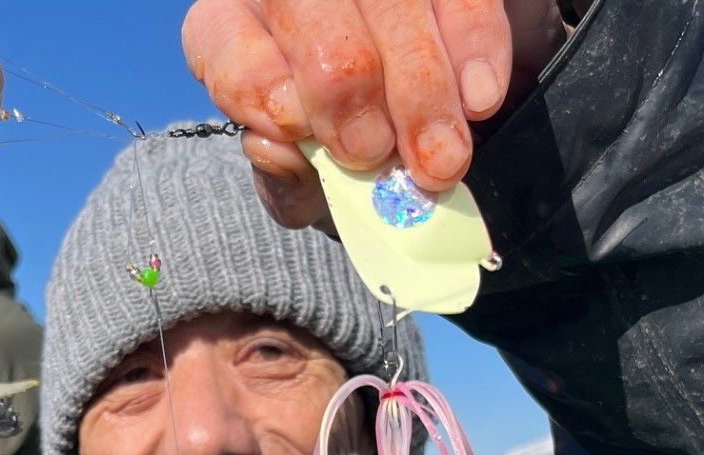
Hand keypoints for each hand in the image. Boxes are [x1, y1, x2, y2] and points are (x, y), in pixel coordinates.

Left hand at [182, 0, 569, 229]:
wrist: (419, 148)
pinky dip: (473, 43)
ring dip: (420, 79)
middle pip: (305, 0)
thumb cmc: (345, 163)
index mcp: (236, 31)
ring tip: (442, 156)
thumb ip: (287, 180)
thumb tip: (277, 151)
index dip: (258, 81)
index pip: (223, 39)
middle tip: (377, 152)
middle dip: (345, 79)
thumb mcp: (306, 186)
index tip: (301, 129)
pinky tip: (480, 100)